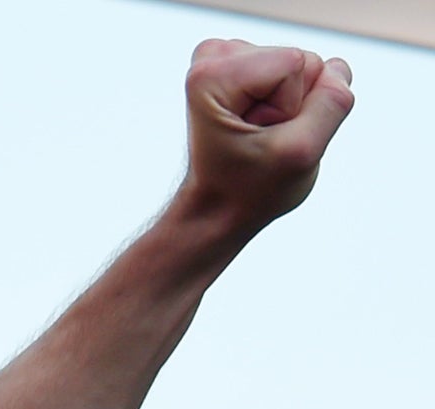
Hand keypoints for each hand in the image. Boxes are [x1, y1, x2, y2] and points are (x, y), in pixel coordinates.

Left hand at [176, 39, 353, 234]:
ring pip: (302, 67)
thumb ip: (332, 103)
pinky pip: (297, 73)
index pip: (298, 62)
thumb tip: (339, 68)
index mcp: (213, 73)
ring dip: (289, 108)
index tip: (260, 136)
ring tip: (256, 136)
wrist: (216, 210)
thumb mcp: (300, 152)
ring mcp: (225, 59)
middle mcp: (213, 56)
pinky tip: (258, 124)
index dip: (292, 107)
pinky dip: (286, 103)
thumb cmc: (250, 189)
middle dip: (292, 106)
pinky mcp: (241, 66)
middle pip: (302, 61)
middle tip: (260, 139)